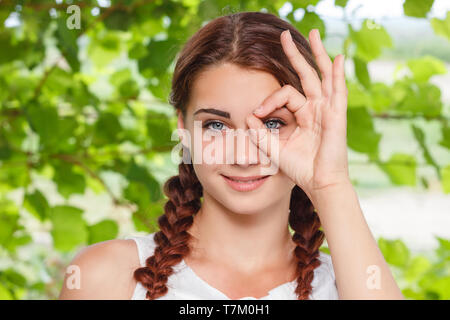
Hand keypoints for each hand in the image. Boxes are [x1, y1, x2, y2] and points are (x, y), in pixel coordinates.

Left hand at [246, 28, 349, 199]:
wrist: (317, 184)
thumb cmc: (299, 168)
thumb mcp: (273, 147)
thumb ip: (260, 132)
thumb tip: (247, 116)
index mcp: (303, 115)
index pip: (284, 95)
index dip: (268, 101)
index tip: (256, 114)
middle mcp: (316, 109)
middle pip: (307, 75)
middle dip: (296, 54)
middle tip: (284, 35)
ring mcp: (327, 110)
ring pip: (323, 76)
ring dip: (318, 54)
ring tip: (314, 32)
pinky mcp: (336, 116)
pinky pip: (338, 91)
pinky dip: (338, 74)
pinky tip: (338, 57)